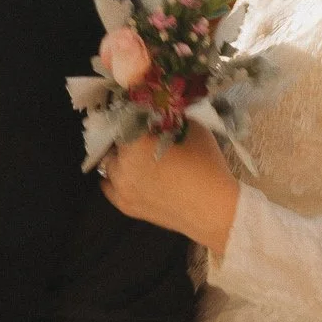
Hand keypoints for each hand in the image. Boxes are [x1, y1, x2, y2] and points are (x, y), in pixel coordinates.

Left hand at [101, 125, 240, 252]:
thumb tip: (161, 113)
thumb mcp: (192, 128)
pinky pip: (108, 186)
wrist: (213, 208)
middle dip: (127, 139)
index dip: (134, 116)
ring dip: (120, 159)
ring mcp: (120, 188)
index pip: (124, 120)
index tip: (144, 116)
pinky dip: (115, 178)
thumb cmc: (206, 166)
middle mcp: (121, 165)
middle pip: (115, 143)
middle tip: (144, 138)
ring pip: (109, 164)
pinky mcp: (125, 206)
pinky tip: (128, 175)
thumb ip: (171, 118)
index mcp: (135, 142)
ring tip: (138, 158)